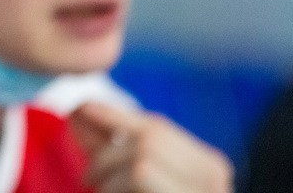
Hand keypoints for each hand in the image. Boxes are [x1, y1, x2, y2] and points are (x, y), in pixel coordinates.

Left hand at [68, 100, 232, 192]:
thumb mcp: (129, 185)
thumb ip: (109, 154)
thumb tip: (76, 114)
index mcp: (209, 170)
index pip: (158, 128)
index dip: (114, 116)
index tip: (79, 108)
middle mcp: (215, 181)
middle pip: (151, 137)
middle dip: (107, 147)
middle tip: (88, 177)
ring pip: (143, 156)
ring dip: (108, 172)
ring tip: (100, 192)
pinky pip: (141, 175)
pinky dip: (114, 186)